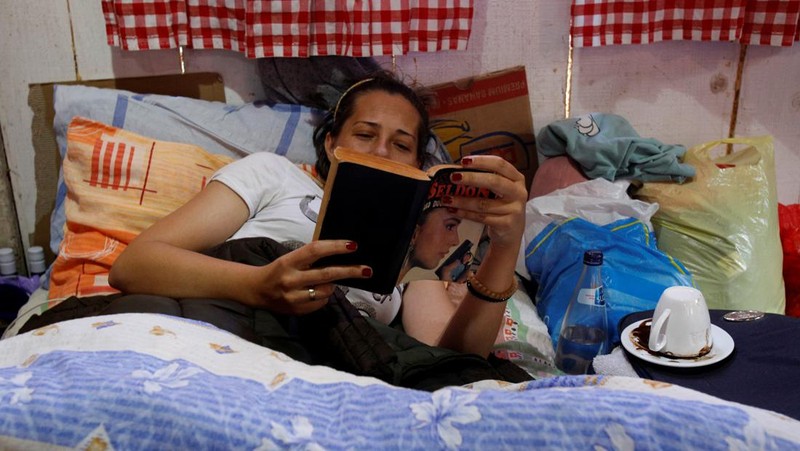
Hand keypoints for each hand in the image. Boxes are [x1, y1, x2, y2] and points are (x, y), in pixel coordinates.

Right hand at [244, 240, 371, 314]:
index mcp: (289, 261)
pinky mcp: (297, 310)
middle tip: (367, 270)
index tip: (353, 245)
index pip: (315, 251)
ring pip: (326, 291)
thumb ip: (310, 258)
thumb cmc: (279, 270)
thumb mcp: (290, 259)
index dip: (335, 247)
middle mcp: (291, 279)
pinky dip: (324, 296)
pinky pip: (321, 302)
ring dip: (333, 285)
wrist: (256, 290)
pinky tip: (315, 292)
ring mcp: (294, 297)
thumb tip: (340, 254)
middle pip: (327, 274)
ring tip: (327, 282)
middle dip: (350, 272)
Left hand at [445, 155, 526, 250]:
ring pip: (483, 203)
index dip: (482, 161)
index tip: (464, 161)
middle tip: (453, 177)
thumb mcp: (500, 191)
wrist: (511, 233)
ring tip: (447, 198)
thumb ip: (486, 179)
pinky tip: (454, 210)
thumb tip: (459, 171)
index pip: (500, 164)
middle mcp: (518, 192)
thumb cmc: (501, 207)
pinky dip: (465, 213)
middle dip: (471, 178)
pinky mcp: (506, 224)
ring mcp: (514, 209)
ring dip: (462, 201)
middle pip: (494, 181)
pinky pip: (481, 218)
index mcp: (517, 179)